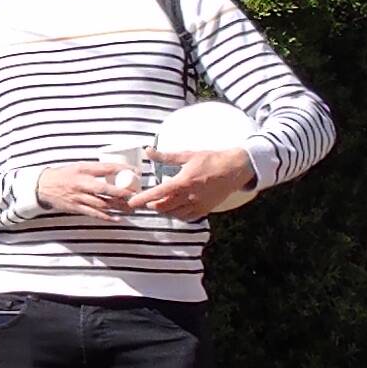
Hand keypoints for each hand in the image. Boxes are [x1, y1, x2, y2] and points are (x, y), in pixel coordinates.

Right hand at [33, 161, 137, 220]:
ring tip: (131, 208)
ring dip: (118, 206)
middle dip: (122, 192)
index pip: (106, 168)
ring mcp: (79, 197)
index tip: (136, 171)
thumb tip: (116, 171)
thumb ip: (95, 170)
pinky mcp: (76, 208)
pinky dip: (106, 217)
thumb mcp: (79, 167)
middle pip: (105, 189)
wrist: (43, 187)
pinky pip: (94, 214)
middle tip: (136, 195)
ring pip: (102, 203)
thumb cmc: (63, 175)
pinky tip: (117, 219)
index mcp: (83, 170)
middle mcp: (81, 184)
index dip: (122, 169)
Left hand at [133, 146, 252, 218]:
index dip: (142, 199)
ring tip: (158, 203)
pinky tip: (174, 208)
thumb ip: (165, 156)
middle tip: (144, 201)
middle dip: (151, 205)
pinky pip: (186, 217)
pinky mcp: (205, 209)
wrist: (234, 169)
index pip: (158, 193)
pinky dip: (177, 214)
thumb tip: (148, 151)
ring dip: (163, 210)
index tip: (131, 203)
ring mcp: (197, 204)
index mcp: (183, 182)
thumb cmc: (211, 160)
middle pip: (163, 207)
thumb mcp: (187, 155)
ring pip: (173, 214)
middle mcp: (189, 196)